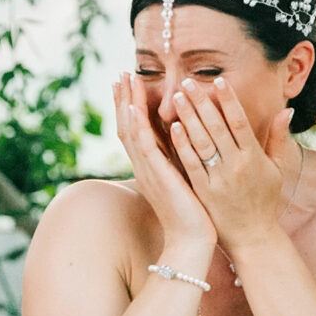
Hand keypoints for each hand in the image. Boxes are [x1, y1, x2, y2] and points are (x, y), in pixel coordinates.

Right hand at [113, 73, 215, 249]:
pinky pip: (145, 148)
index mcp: (151, 166)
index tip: (130, 84)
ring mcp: (148, 171)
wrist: (192, 241)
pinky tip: (134, 109)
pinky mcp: (157, 177)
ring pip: (132, 132)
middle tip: (121, 73)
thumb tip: (185, 140)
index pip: (136, 130)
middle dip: (125, 99)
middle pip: (128, 126)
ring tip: (126, 81)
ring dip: (128, 105)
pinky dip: (138, 127)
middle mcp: (144, 166)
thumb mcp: (184, 180)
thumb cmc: (193, 214)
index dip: (131, 106)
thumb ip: (180, 159)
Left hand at [166, 77, 293, 249]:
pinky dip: (182, 145)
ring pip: (201, 142)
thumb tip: (287, 110)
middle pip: (217, 127)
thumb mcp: (276, 170)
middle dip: (202, 102)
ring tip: (176, 97)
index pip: (239, 121)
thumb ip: (278, 139)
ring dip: (188, 118)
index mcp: (254, 157)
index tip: (217, 80)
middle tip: (187, 82)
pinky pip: (190, 164)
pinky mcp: (204, 192)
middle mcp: (237, 166)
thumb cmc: (264, 201)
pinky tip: (173, 127)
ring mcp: (219, 179)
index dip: (228, 99)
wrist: (252, 238)